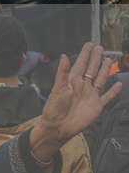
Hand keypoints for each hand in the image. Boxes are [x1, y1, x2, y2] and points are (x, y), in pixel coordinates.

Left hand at [31, 43, 121, 160]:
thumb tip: (63, 56)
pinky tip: (118, 84)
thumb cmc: (53, 109)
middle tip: (100, 48)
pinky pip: (107, 97)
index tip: (89, 44)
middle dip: (96, 58)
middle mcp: (82, 87)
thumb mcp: (57, 89)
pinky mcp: (96, 106)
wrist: (58, 127)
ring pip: (99, 80)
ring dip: (104, 70)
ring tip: (109, 59)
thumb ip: (62, 73)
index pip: (80, 64)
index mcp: (72, 81)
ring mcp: (90, 96)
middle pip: (91, 69)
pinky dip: (113, 91)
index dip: (85, 54)